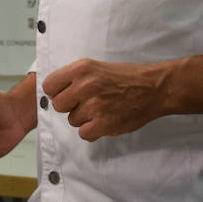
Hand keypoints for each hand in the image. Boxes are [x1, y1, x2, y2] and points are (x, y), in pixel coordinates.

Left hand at [41, 59, 167, 141]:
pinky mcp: (103, 124)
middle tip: (86, 103)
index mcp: (81, 69)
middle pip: (58, 105)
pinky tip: (104, 121)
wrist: (153, 88)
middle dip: (70, 106)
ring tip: (101, 110)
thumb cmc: (126, 77)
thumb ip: (75, 77)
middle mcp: (85, 86)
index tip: (68, 94)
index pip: (49, 86)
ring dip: (84, 119)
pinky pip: (84, 134)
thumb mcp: (96, 67)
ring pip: (72, 121)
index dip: (57, 92)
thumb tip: (55, 92)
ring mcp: (94, 106)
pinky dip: (93, 131)